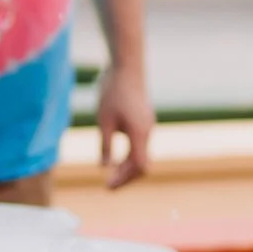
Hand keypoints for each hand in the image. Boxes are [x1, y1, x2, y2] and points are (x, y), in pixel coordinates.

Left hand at [97, 63, 152, 188]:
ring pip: (141, 154)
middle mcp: (148, 131)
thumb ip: (106, 145)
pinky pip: (140, 143)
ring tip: (112, 174)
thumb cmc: (113, 91)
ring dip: (127, 166)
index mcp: (139, 134)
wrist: (127, 65)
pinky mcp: (144, 119)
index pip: (139, 167)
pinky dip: (130, 154)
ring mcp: (148, 124)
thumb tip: (104, 167)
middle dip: (126, 177)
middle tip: (108, 186)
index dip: (125, 180)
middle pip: (142, 164)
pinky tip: (117, 157)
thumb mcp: (104, 120)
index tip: (109, 186)